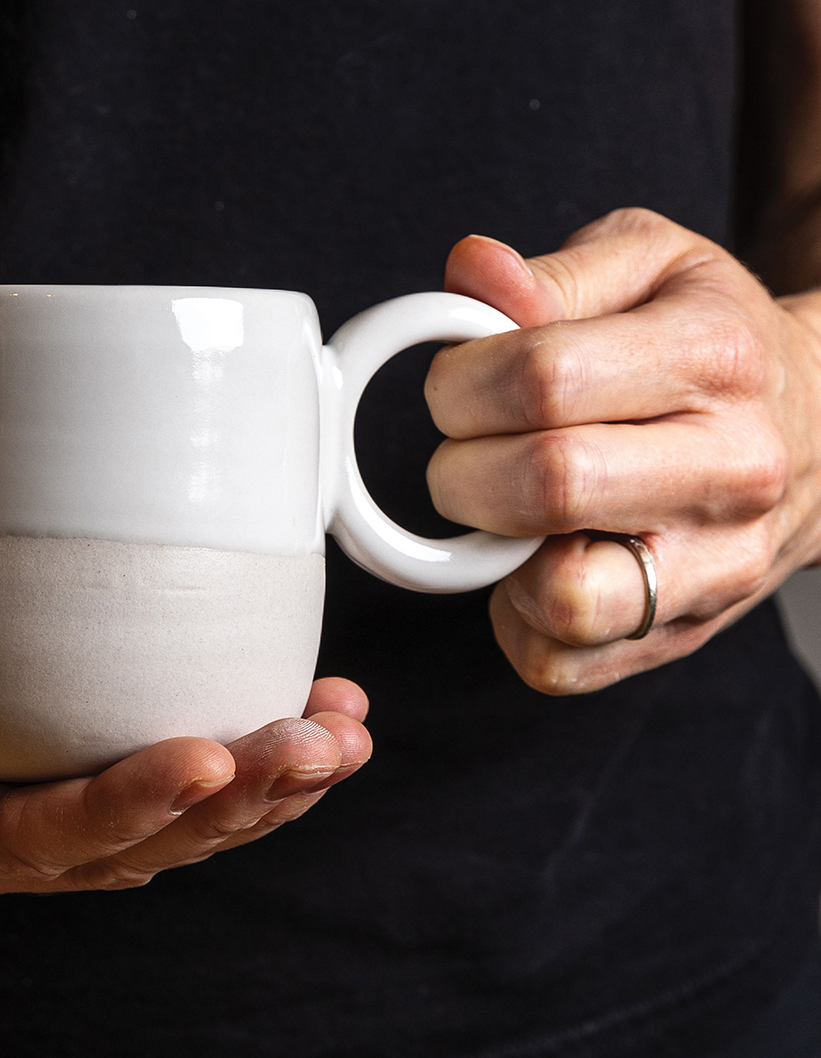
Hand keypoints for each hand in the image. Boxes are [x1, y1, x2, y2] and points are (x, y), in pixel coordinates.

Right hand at [0, 509, 370, 905]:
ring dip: (253, 794)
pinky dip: (232, 764)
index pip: (17, 841)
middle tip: (318, 743)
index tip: (208, 755)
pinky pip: (151, 791)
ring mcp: (7, 813)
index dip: (118, 810)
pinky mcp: (43, 769)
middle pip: (113, 849)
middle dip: (226, 806)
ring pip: (153, 834)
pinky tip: (302, 711)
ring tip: (340, 734)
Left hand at [427, 208, 820, 692]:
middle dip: (462, 468)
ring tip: (508, 510)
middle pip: (547, 487)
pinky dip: (514, 618)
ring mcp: (716, 566)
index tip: (456, 384)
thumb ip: (550, 274)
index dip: (458, 384)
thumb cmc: (712, 340)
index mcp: (715, 357)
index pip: (541, 380)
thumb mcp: (650, 264)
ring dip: (493, 555)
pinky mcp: (681, 636)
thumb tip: (469, 272)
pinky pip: (558, 662)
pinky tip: (535, 558)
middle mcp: (732, 469)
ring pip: (562, 600)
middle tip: (469, 448)